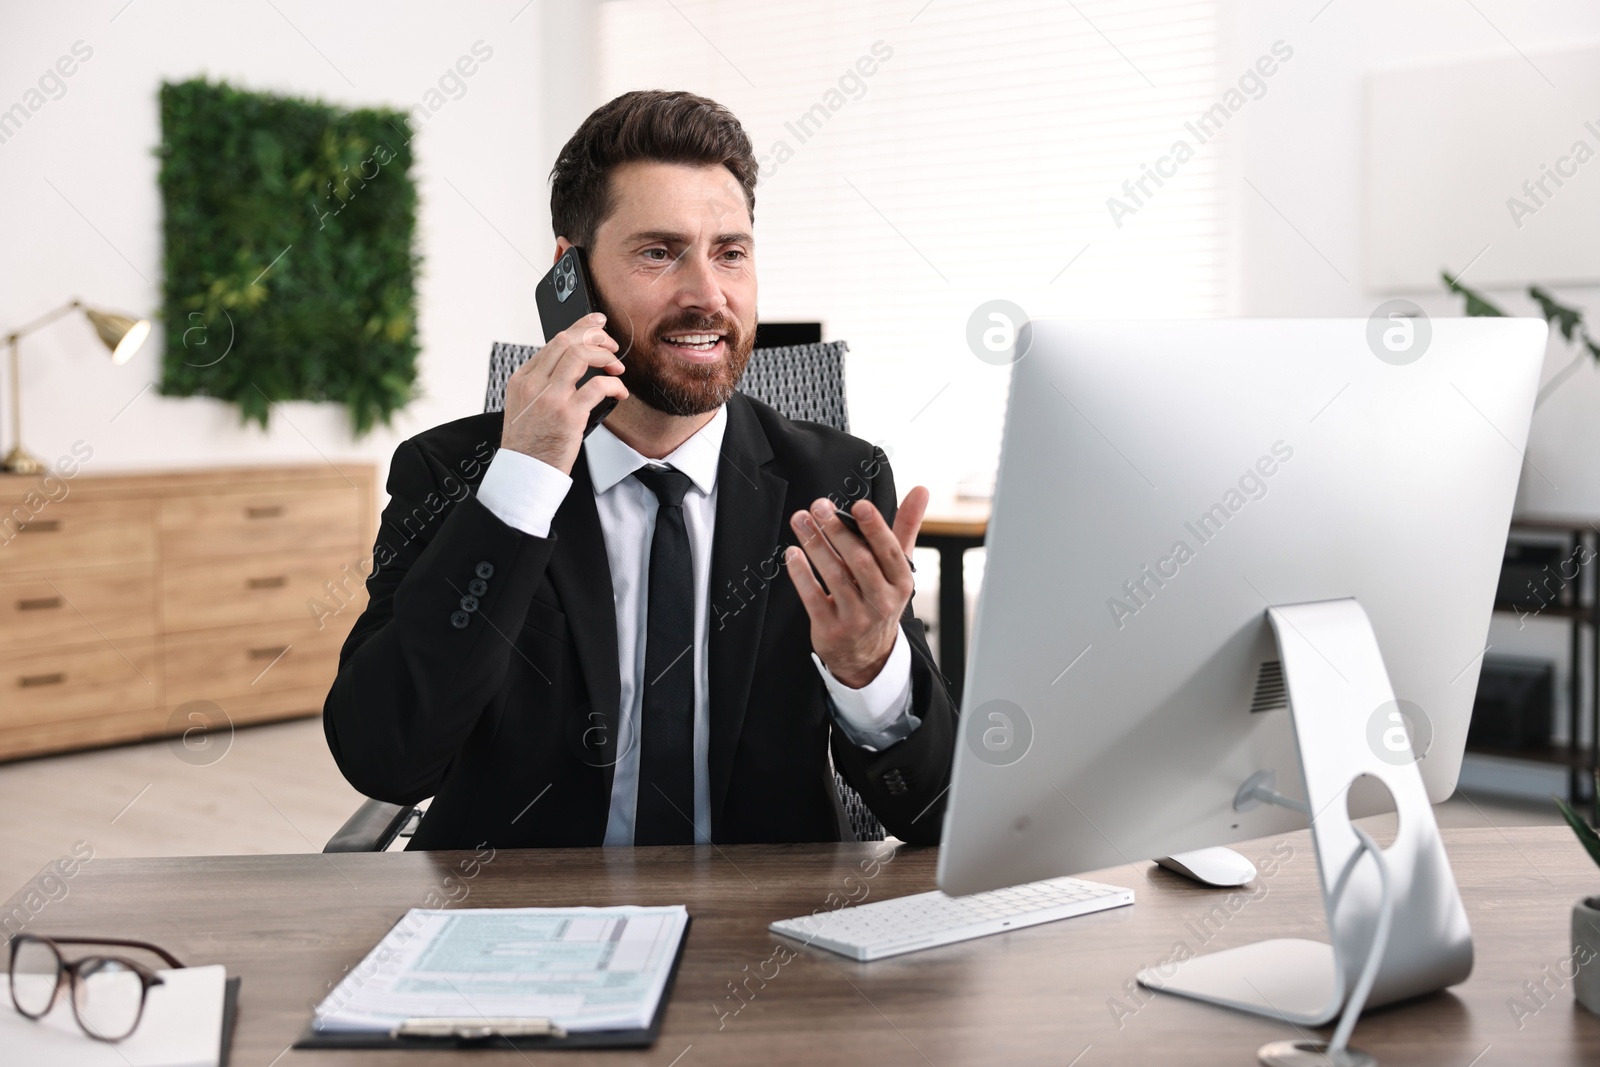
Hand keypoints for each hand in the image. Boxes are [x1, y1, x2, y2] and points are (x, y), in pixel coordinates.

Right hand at [500, 312, 627, 473]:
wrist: (524, 471)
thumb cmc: (529, 443)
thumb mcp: (525, 406)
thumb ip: (542, 384)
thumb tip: (571, 366)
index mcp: (523, 379)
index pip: (553, 342)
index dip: (579, 328)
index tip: (595, 324)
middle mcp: (534, 384)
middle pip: (567, 341)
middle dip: (595, 336)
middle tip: (611, 345)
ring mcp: (551, 398)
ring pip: (581, 355)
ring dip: (605, 355)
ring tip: (616, 366)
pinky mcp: (569, 415)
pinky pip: (598, 386)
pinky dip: (614, 384)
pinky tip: (619, 392)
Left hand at [785, 486, 929, 688]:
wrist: (867, 655)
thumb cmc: (880, 597)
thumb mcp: (897, 567)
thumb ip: (906, 526)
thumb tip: (921, 490)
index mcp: (900, 582)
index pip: (890, 552)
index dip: (875, 528)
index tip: (858, 505)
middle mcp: (882, 601)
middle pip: (860, 562)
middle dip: (838, 531)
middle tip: (819, 506)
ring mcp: (856, 618)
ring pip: (835, 576)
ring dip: (815, 545)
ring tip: (800, 520)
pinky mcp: (831, 629)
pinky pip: (813, 598)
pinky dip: (802, 574)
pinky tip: (793, 553)